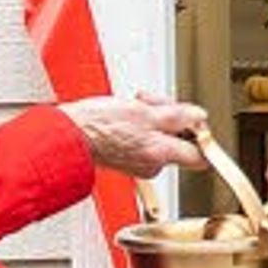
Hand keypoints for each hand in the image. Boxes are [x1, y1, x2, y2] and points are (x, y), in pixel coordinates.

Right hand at [63, 93, 208, 177]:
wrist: (66, 134)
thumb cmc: (97, 124)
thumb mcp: (143, 111)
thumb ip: (177, 116)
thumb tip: (199, 117)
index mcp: (159, 153)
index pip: (200, 156)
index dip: (201, 135)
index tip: (197, 122)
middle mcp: (152, 164)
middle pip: (179, 141)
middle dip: (172, 119)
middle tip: (156, 104)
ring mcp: (139, 163)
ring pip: (161, 138)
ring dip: (153, 118)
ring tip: (135, 106)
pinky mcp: (126, 159)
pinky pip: (144, 140)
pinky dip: (139, 125)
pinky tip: (126, 116)